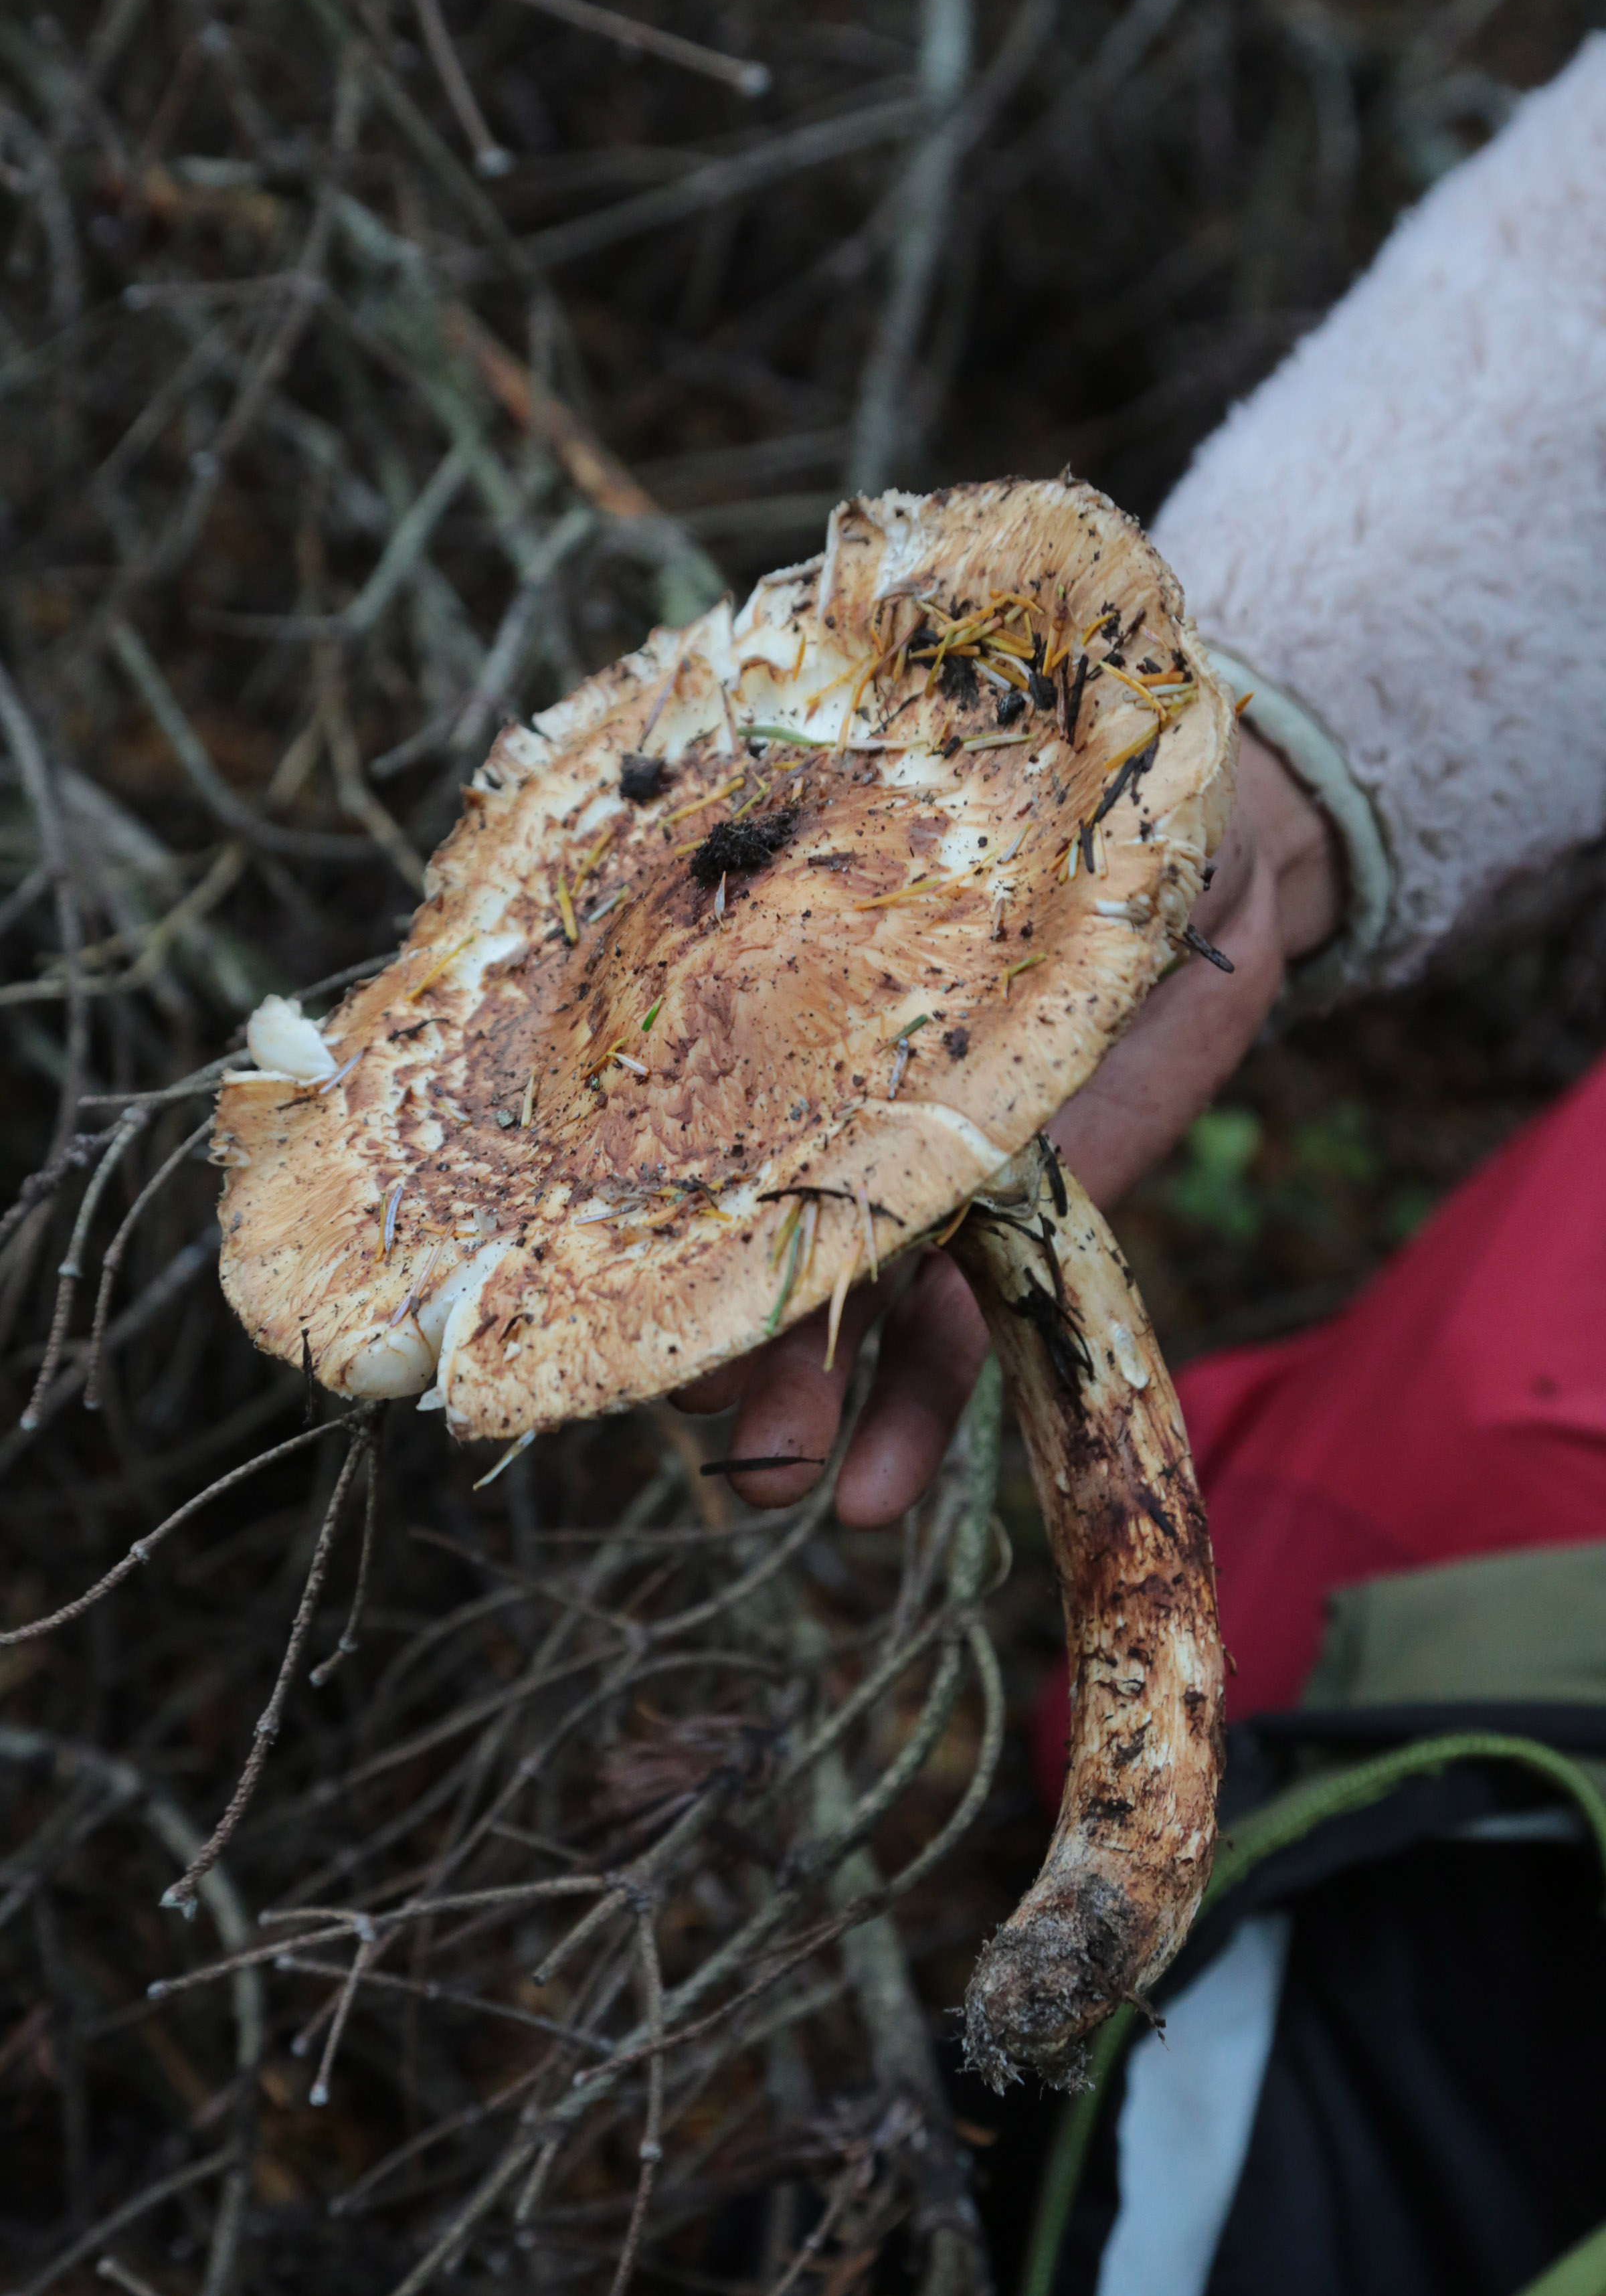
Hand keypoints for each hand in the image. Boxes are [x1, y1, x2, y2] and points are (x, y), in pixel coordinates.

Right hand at [675, 732, 1342, 1524]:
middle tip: (694, 1400)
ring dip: (793, 1406)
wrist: (1203, 849)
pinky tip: (875, 1500)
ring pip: (833, 1312)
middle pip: (741, 1232)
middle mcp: (822, 1104)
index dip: (638, 1198)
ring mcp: (909, 1177)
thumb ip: (864, 877)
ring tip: (772, 1484)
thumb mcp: (943, 822)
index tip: (603, 1264)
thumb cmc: (1048, 795)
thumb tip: (753, 903)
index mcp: (772, 1004)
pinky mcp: (1007, 1228)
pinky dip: (914, 1422)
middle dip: (712, 1330)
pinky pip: (951, 1341)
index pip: (672, 1117)